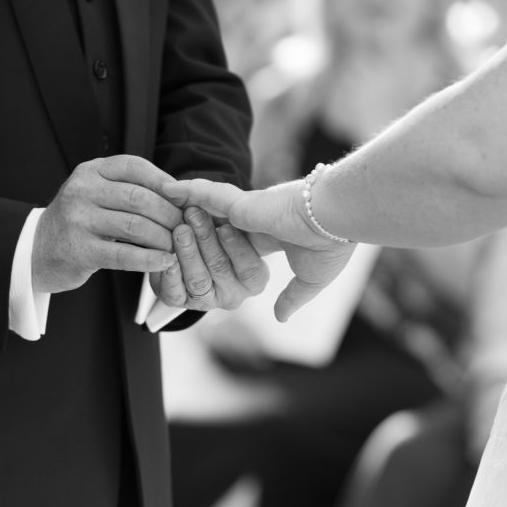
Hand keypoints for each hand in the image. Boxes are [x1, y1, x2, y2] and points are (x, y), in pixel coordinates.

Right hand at [33, 155, 182, 293]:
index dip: (163, 180)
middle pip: (139, 198)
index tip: (184, 196)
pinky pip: (124, 254)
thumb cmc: (78, 222)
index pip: (134, 166)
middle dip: (169, 213)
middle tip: (186, 226)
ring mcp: (79, 220)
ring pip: (135, 226)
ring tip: (178, 246)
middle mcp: (82, 190)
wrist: (37, 250)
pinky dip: (149, 259)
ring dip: (164, 238)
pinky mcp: (80, 250)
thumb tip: (178, 191)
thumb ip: (128, 187)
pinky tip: (165, 262)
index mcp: (91, 171)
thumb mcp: (96, 193)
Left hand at [149, 206, 268, 310]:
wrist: (188, 251)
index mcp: (253, 279)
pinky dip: (170, 275)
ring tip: (180, 230)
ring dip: (188, 252)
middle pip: (220, 269)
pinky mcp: (180, 301)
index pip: (250, 268)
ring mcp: (206, 300)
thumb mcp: (231, 226)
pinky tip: (168, 259)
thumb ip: (234, 220)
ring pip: (197, 279)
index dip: (237, 248)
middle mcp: (233, 294)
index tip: (225, 227)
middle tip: (194, 215)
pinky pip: (174, 292)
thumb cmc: (217, 235)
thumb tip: (229, 202)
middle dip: (206, 239)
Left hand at [161, 179, 355, 321]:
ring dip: (187, 220)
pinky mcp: (240, 203)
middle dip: (193, 241)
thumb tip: (280, 317)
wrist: (340, 220)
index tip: (198, 259)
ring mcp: (245, 211)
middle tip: (175, 237)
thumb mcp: (310, 280)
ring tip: (166, 217)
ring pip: (206, 217)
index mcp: (268, 238)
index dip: (212, 253)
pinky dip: (187, 191)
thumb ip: (291, 297)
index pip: (232, 247)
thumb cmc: (332, 246)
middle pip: (212, 235)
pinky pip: (206, 195)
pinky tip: (169, 189)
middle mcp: (254, 223)